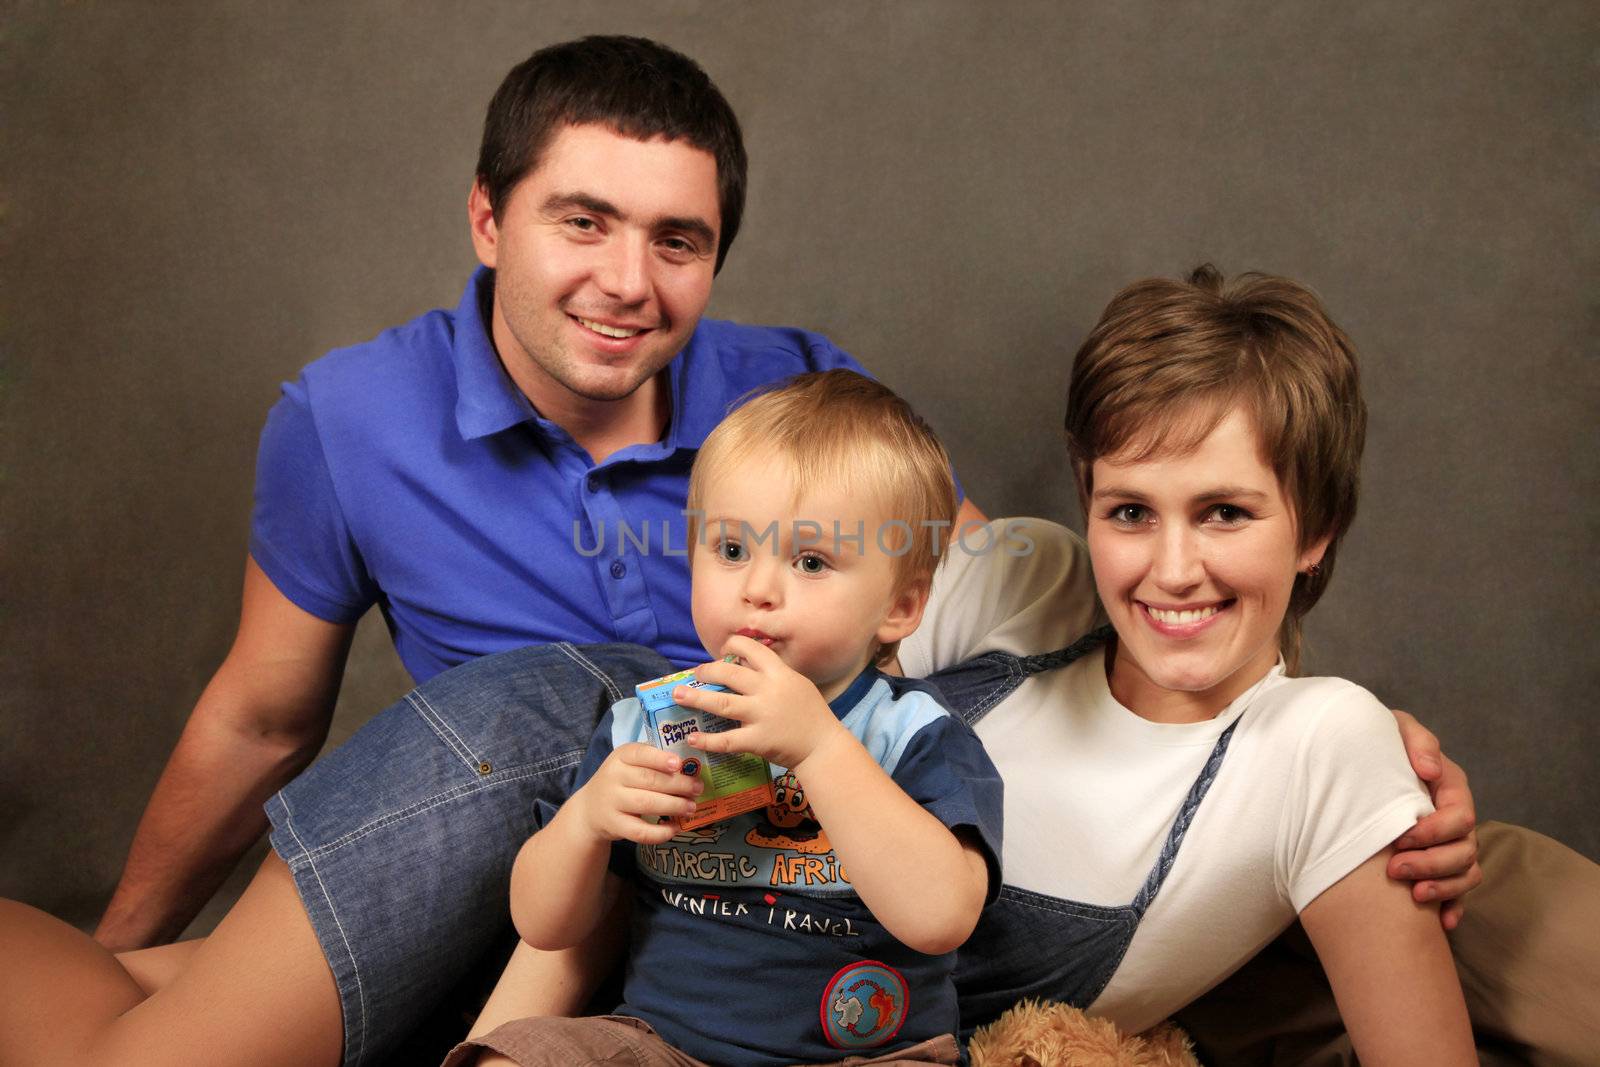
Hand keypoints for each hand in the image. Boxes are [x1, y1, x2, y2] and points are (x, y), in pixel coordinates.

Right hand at [569, 743, 702, 846]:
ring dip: (673, 806)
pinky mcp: (614, 825)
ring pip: (646, 804)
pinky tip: (675, 828)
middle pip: (649, 780)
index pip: (640, 754)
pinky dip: (660, 832)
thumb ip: (653, 761)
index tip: (679, 764)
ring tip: (691, 808)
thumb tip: (688, 767)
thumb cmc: (620, 782)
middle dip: (678, 785)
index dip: (660, 759)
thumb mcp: (629, 764)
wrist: (589, 809)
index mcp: (621, 757)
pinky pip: (640, 831)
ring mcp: (612, 802)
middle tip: (698, 789)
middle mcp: (613, 777)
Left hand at [673, 635, 845, 769]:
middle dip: (707, 671)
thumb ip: (771, 673)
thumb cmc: (810, 713)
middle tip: (695, 674)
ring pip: (722, 703)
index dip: (732, 646)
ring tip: (678, 695)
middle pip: (729, 674)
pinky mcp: (757, 741)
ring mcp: (761, 716)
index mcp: (779, 674)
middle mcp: (768, 691)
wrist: (823, 746)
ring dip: (696, 698)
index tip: (722, 651)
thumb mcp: (795, 683)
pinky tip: (693, 738)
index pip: (751, 649)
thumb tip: (742, 662)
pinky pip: (727, 740)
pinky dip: (707, 740)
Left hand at [1389, 709, 1481, 929]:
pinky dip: (1453, 907)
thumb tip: (1429, 769)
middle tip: (1393, 868)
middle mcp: (1455, 817)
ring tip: (1413, 895)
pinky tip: (1442, 921)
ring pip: (1466, 873)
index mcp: (1449, 787)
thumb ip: (1415, 740)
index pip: (1459, 816)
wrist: (1357, 760)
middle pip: (1465, 850)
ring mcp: (1451, 842)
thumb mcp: (1393, 729)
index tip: (1399, 837)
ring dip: (1443, 888)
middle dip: (1432, 863)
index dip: (1433, 831)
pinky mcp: (1439, 863)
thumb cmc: (1376, 742)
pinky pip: (1459, 891)